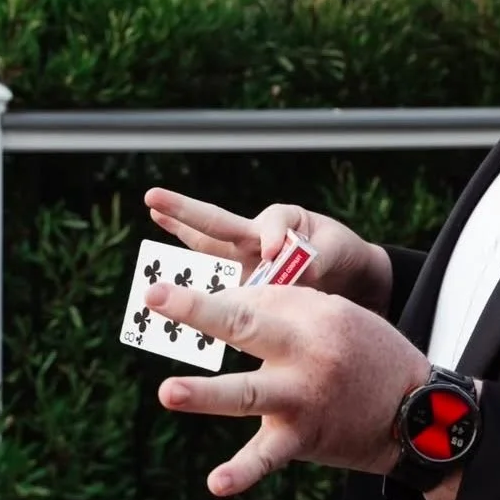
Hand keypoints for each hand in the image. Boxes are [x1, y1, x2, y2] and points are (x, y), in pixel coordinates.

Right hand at [143, 188, 392, 314]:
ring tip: (150, 221)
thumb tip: (289, 271)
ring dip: (179, 242)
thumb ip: (317, 257)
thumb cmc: (341, 254)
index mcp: (283, 221)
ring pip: (208, 251)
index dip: (273, 237)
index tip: (276, 253)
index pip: (272, 223)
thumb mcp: (337, 250)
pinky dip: (195, 299)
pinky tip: (166, 301)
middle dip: (185, 212)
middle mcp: (256, 238)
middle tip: (152, 198)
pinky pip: (217, 291)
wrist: (349, 279)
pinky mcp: (244, 291)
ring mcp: (245, 264)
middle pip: (217, 224)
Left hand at [145, 278, 430, 494]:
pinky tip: (217, 482)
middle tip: (155, 297)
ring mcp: (304, 397)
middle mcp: (310, 352)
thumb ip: (291, 308)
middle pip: (246, 326)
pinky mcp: (304, 438)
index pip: (256, 296)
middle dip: (197, 310)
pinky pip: (268, 457)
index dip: (217, 297)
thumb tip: (231, 302)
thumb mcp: (342, 316)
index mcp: (319, 314)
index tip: (181, 297)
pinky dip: (242, 472)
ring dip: (206, 394)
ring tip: (168, 390)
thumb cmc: (372, 355)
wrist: (417, 412)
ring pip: (247, 393)